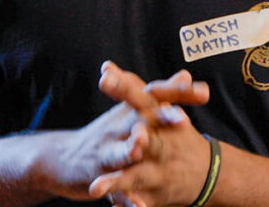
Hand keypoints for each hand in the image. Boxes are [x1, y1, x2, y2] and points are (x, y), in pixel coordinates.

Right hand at [35, 65, 208, 201]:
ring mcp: (106, 151)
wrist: (62, 158)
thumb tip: (185, 73)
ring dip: (129, 149)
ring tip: (138, 148)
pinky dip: (127, 200)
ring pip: (120, 152)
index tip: (206, 92)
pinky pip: (115, 191)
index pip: (156, 93)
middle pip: (141, 117)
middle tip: (182, 119)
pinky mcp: (98, 176)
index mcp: (130, 108)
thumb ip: (162, 93)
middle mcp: (118, 126)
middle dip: (161, 117)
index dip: (179, 92)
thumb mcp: (132, 109)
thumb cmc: (108, 131)